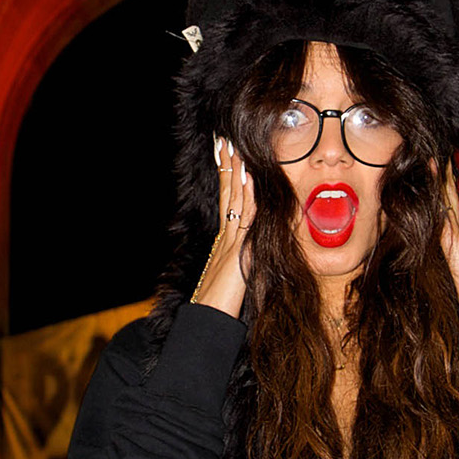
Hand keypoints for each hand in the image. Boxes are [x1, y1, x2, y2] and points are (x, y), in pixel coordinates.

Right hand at [190, 137, 256, 318]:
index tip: (225, 154)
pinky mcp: (238, 251)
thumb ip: (242, 262)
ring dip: (234, 172)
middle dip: (225, 165)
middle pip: (226, 193)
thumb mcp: (235, 278)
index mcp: (226, 241)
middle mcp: (227, 236)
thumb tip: (250, 253)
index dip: (226, 177)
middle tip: (223, 138)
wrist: (208, 320)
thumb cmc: (219, 305)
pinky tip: (248, 177)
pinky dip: (246, 196)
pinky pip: (244, 218)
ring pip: (234, 200)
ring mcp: (231, 241)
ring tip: (233, 146)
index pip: (226, 201)